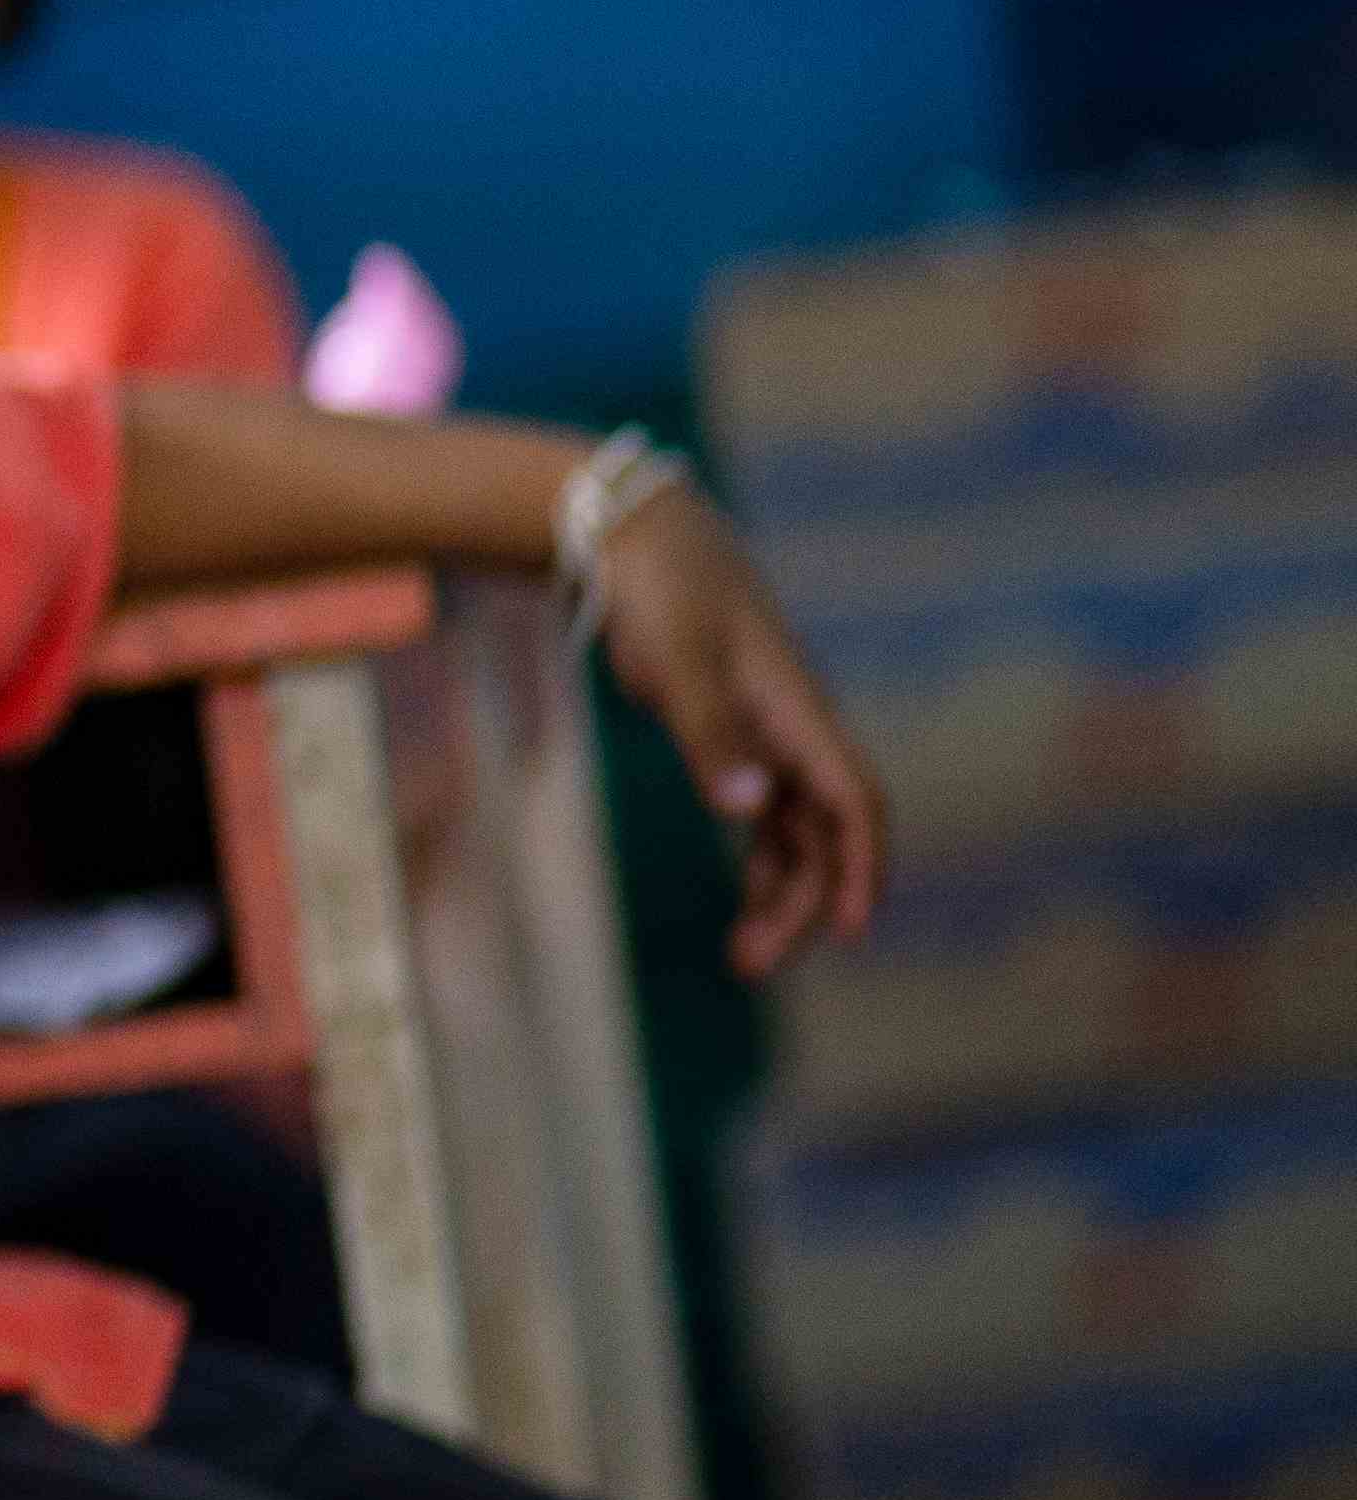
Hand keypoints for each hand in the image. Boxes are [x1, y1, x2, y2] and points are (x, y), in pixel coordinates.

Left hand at [581, 491, 887, 974]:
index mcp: (796, 713)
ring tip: (745, 958)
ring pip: (795, 832)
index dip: (861, 865)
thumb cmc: (663, 589)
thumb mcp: (677, 659)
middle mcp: (794, 729)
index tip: (854, 929)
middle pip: (825, 833)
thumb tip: (749, 810)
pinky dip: (760, 861)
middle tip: (752, 965)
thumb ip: (709, 734)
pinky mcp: (733, 734)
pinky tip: (744, 904)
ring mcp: (768, 734)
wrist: (637, 534)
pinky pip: (766, 815)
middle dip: (805, 903)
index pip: (853, 801)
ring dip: (780, 893)